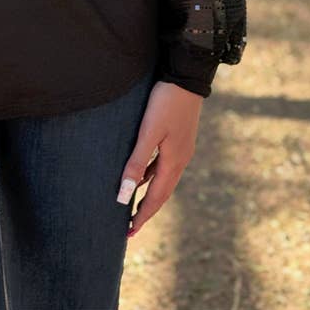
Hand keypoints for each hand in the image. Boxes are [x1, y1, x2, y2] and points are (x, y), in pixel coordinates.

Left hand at [118, 80, 203, 237]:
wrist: (186, 77)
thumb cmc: (165, 103)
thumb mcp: (148, 132)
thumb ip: (137, 163)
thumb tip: (123, 196)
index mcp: (174, 162)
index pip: (156, 197)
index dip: (142, 215)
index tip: (129, 232)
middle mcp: (180, 159)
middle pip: (162, 193)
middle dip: (147, 210)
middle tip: (131, 226)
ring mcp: (181, 148)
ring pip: (164, 179)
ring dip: (150, 193)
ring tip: (135, 204)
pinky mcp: (179, 137)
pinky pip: (164, 165)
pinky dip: (153, 175)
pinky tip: (144, 173)